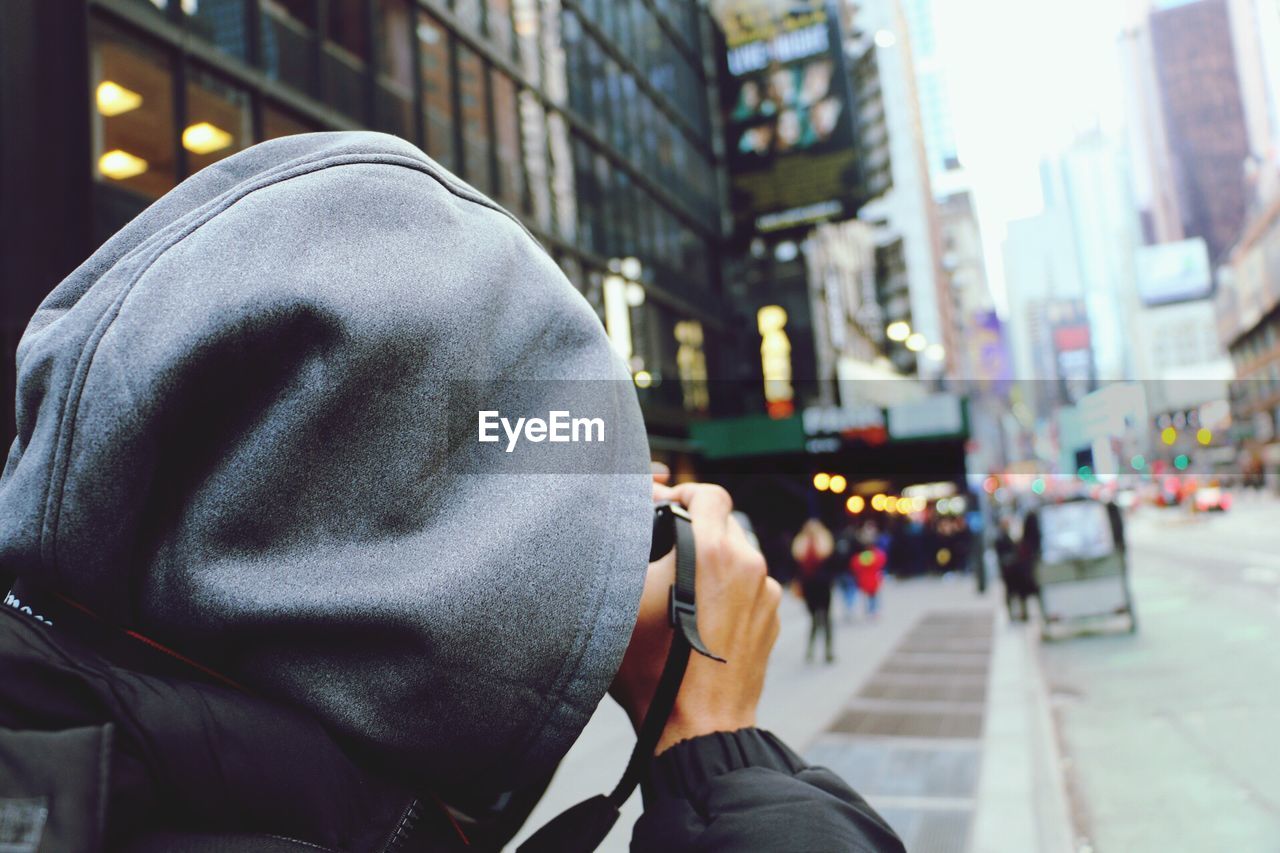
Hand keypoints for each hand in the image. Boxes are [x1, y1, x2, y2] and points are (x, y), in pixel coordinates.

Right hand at [609, 475, 781, 754]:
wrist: (697, 727)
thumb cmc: (652, 670)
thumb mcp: (623, 600)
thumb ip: (631, 549)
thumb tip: (640, 517)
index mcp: (713, 551)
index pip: (709, 493)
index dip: (684, 493)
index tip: (665, 507)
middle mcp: (749, 564)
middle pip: (723, 523)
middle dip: (695, 531)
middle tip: (664, 553)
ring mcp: (766, 593)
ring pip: (738, 556)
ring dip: (712, 563)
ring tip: (680, 590)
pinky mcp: (772, 618)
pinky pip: (750, 587)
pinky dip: (729, 591)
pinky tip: (701, 616)